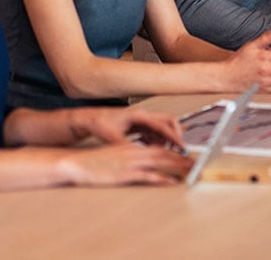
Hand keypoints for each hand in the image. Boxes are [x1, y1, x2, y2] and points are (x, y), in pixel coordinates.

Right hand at [59, 143, 191, 186]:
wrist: (76, 163)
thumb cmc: (94, 162)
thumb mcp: (115, 156)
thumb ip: (130, 157)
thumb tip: (142, 162)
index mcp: (133, 148)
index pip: (160, 148)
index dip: (176, 152)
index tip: (189, 157)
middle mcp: (135, 152)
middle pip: (165, 154)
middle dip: (182, 159)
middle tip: (198, 163)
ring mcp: (130, 163)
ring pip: (160, 162)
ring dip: (178, 166)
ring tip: (192, 170)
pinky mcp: (125, 173)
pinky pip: (147, 176)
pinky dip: (161, 178)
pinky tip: (171, 182)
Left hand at [69, 107, 184, 148]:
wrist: (89, 119)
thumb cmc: (99, 123)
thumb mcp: (111, 136)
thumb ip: (126, 145)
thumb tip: (137, 154)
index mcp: (139, 116)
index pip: (163, 125)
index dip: (173, 136)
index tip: (181, 146)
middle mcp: (143, 116)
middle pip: (168, 122)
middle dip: (175, 135)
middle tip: (178, 148)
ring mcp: (141, 121)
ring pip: (161, 129)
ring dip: (165, 140)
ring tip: (165, 152)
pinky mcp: (138, 127)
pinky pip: (153, 134)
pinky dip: (156, 142)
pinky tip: (151, 150)